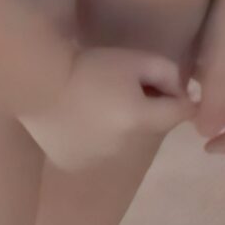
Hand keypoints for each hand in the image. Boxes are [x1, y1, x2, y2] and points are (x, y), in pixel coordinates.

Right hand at [20, 46, 194, 170]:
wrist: (42, 85)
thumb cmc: (93, 67)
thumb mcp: (140, 60)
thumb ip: (171, 74)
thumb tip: (182, 93)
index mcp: (140, 120)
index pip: (182, 114)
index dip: (180, 99)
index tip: (167, 87)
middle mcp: (122, 148)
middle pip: (154, 128)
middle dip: (151, 110)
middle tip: (129, 89)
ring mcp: (97, 160)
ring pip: (129, 141)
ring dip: (126, 127)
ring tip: (105, 104)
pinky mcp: (76, 164)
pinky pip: (102, 151)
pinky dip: (101, 139)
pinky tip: (86, 120)